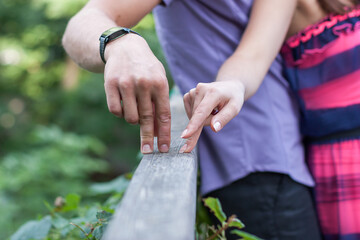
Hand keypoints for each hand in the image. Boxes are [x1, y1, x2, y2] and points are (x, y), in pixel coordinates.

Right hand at [103, 34, 170, 153]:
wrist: (124, 47)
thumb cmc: (145, 68)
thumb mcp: (158, 79)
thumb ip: (158, 103)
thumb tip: (156, 131)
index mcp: (160, 83)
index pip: (163, 114)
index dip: (164, 134)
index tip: (163, 148)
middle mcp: (143, 83)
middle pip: (147, 119)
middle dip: (148, 138)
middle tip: (149, 151)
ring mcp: (126, 84)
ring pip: (130, 117)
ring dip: (133, 120)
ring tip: (134, 108)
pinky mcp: (110, 84)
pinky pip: (115, 111)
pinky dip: (120, 113)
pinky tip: (123, 104)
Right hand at [180, 81, 244, 152]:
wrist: (228, 87)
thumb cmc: (232, 98)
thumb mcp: (234, 108)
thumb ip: (224, 118)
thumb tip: (213, 128)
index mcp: (213, 92)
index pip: (201, 112)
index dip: (193, 125)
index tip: (185, 136)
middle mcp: (200, 89)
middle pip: (198, 117)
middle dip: (207, 121)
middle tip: (217, 113)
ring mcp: (192, 92)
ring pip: (194, 116)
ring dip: (203, 118)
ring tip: (213, 109)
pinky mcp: (187, 95)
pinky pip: (190, 113)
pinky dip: (198, 115)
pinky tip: (205, 108)